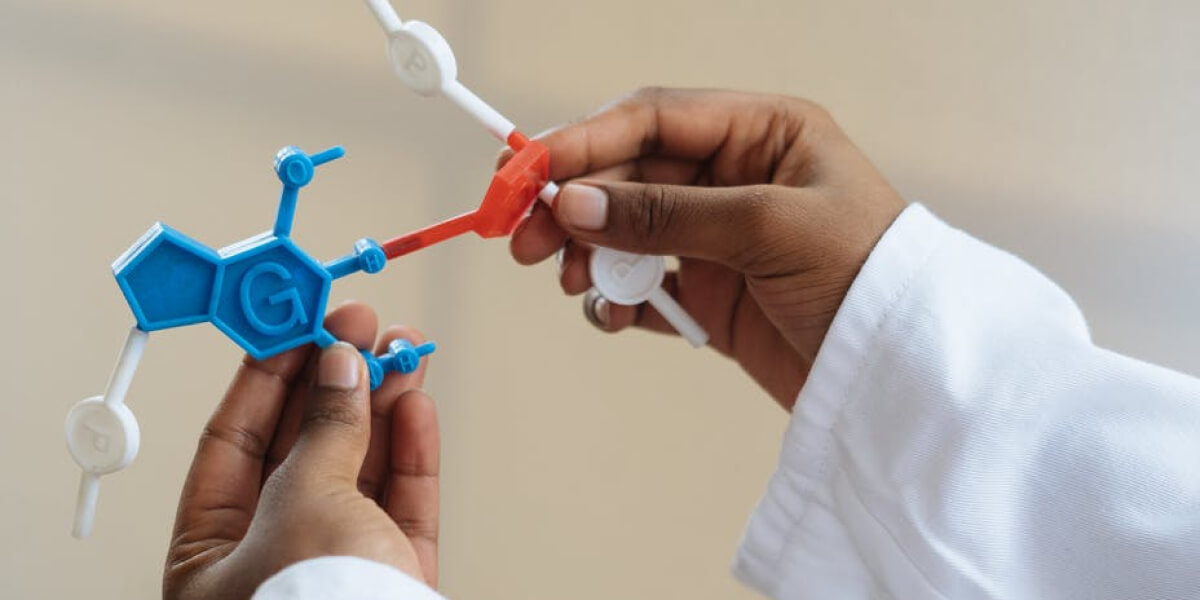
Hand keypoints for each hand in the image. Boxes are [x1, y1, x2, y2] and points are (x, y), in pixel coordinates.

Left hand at [164, 302, 438, 598]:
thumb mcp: (306, 503)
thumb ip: (326, 429)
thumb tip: (341, 365)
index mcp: (209, 555)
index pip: (232, 442)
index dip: (267, 374)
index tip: (298, 321)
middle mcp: (268, 559)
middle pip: (301, 448)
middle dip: (335, 381)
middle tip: (360, 326)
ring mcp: (334, 568)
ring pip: (359, 469)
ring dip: (382, 405)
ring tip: (403, 352)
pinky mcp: (392, 577)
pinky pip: (399, 502)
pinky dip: (410, 452)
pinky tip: (417, 405)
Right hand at [507, 88, 905, 408]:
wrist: (905, 374)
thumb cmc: (865, 275)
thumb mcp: (767, 227)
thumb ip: (666, 214)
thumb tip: (576, 203)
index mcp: (762, 133)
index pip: (653, 119)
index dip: (584, 140)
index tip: (527, 169)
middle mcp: (735, 178)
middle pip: (629, 175)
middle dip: (574, 205)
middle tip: (525, 240)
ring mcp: (720, 238)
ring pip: (627, 232)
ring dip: (590, 254)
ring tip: (574, 282)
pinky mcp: (713, 295)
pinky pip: (645, 286)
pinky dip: (618, 299)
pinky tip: (612, 315)